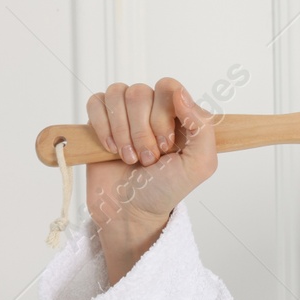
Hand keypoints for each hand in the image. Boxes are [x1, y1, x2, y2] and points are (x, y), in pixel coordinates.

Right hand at [84, 78, 217, 239]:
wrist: (130, 211)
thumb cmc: (165, 189)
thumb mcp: (200, 164)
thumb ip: (203, 127)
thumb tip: (180, 93)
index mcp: (178, 114)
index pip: (168, 87)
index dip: (163, 115)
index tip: (167, 145)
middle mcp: (152, 109)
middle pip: (140, 92)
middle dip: (142, 131)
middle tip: (148, 158)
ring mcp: (125, 113)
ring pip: (117, 94)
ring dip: (122, 131)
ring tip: (130, 158)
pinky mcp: (100, 121)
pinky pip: (96, 102)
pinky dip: (103, 128)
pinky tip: (111, 150)